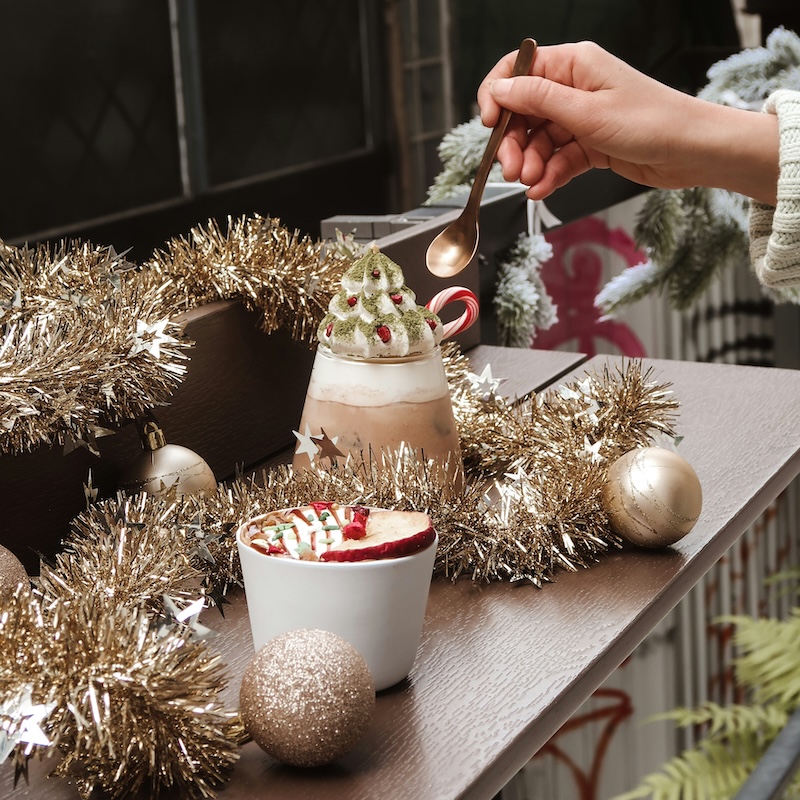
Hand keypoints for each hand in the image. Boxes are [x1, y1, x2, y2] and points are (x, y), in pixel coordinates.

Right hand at [476, 41, 777, 204]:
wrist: (691, 152)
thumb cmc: (650, 121)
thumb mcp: (586, 111)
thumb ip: (539, 100)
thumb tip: (501, 89)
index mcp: (573, 66)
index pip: (519, 71)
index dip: (498, 96)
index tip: (489, 124)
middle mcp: (574, 88)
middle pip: (524, 113)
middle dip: (514, 143)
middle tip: (511, 170)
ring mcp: (581, 118)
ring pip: (539, 141)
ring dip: (530, 163)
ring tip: (531, 183)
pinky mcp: (589, 145)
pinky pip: (558, 159)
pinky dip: (549, 175)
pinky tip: (541, 190)